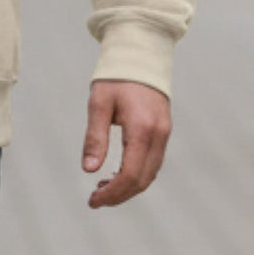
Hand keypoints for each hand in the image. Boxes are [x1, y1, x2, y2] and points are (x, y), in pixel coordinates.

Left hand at [81, 79, 170, 208]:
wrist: (140, 54)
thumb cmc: (115, 77)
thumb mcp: (99, 103)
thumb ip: (95, 137)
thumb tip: (89, 170)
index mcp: (142, 129)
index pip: (130, 175)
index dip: (112, 193)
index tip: (93, 201)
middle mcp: (158, 135)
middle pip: (143, 180)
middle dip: (119, 194)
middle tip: (95, 199)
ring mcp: (164, 133)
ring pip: (150, 173)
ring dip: (128, 186)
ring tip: (102, 188)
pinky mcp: (163, 131)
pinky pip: (153, 162)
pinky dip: (137, 174)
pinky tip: (117, 173)